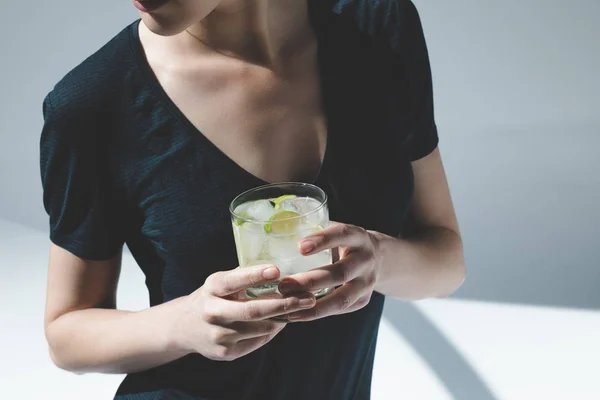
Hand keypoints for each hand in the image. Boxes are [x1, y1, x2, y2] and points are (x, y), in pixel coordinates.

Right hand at [173, 265, 315, 360]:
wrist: (183, 327)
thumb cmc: (212, 297)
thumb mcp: (220, 282)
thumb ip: (244, 278)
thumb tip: (280, 270)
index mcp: (211, 288)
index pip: (233, 281)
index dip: (255, 275)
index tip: (277, 270)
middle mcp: (212, 313)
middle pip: (252, 310)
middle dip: (284, 304)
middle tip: (308, 298)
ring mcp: (218, 336)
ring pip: (260, 329)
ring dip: (283, 318)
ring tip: (302, 308)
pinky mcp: (224, 353)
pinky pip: (257, 342)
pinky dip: (272, 331)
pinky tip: (282, 322)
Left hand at [278, 223, 380, 321]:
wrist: (377, 258)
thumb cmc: (343, 242)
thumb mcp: (335, 231)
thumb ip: (313, 230)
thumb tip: (275, 232)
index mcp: (357, 237)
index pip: (341, 235)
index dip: (322, 241)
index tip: (300, 247)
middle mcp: (366, 260)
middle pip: (339, 273)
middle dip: (310, 281)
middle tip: (283, 285)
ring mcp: (367, 283)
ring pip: (341, 298)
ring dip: (313, 305)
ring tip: (288, 306)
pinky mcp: (363, 300)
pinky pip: (339, 310)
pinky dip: (316, 313)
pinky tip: (296, 315)